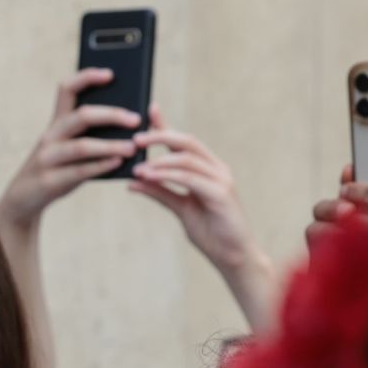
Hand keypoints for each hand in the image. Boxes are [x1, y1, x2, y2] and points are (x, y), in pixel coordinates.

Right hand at [0, 68, 141, 234]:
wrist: (23, 199)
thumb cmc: (56, 169)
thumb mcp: (67, 147)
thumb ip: (89, 135)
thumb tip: (129, 125)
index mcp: (56, 122)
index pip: (67, 88)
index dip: (87, 77)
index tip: (111, 74)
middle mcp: (50, 136)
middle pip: (82, 116)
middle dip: (111, 115)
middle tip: (136, 119)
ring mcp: (48, 158)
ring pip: (81, 146)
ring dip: (110, 145)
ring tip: (133, 147)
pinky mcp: (49, 181)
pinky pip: (78, 172)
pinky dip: (100, 166)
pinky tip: (118, 163)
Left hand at [130, 105, 273, 288]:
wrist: (233, 257)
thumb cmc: (211, 233)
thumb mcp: (180, 209)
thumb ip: (160, 193)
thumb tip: (133, 181)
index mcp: (208, 169)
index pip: (184, 142)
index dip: (166, 125)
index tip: (149, 110)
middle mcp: (216, 169)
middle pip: (187, 142)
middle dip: (161, 136)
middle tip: (135, 139)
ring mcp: (221, 180)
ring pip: (187, 159)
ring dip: (159, 160)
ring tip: (137, 166)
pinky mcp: (221, 194)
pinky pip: (190, 179)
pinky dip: (168, 176)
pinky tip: (150, 177)